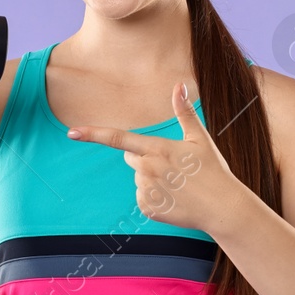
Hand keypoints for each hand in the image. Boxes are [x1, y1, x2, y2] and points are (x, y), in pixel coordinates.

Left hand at [65, 82, 243, 233]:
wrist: (223, 208)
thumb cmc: (213, 170)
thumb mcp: (200, 138)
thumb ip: (184, 112)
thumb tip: (179, 85)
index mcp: (157, 149)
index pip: (119, 138)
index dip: (93, 134)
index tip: (72, 132)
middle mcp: (148, 169)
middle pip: (130, 157)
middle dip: (144, 157)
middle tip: (172, 164)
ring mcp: (147, 191)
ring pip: (138, 178)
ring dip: (151, 179)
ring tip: (178, 184)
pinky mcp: (149, 208)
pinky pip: (143, 198)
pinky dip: (155, 198)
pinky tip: (175, 198)